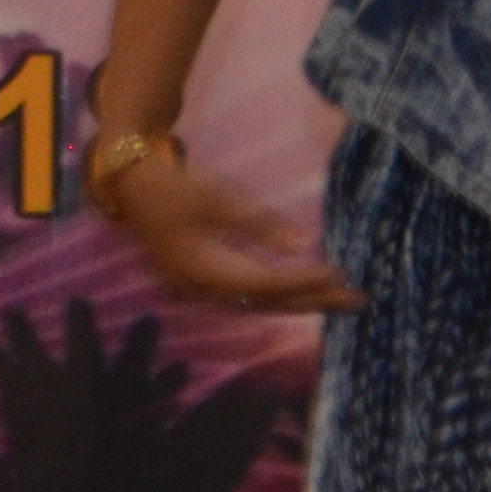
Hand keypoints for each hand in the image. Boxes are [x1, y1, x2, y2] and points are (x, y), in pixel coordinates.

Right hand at [102, 155, 362, 314]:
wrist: (134, 187)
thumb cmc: (176, 187)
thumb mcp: (218, 198)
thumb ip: (259, 224)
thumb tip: (302, 244)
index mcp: (207, 272)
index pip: (267, 284)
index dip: (305, 280)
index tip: (340, 273)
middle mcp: (207, 290)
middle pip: (268, 303)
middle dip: (313, 302)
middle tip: (356, 301)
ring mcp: (204, 289)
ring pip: (260, 304)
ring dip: (299, 301)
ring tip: (338, 300)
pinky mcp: (205, 281)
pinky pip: (249, 297)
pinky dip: (279, 295)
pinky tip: (301, 292)